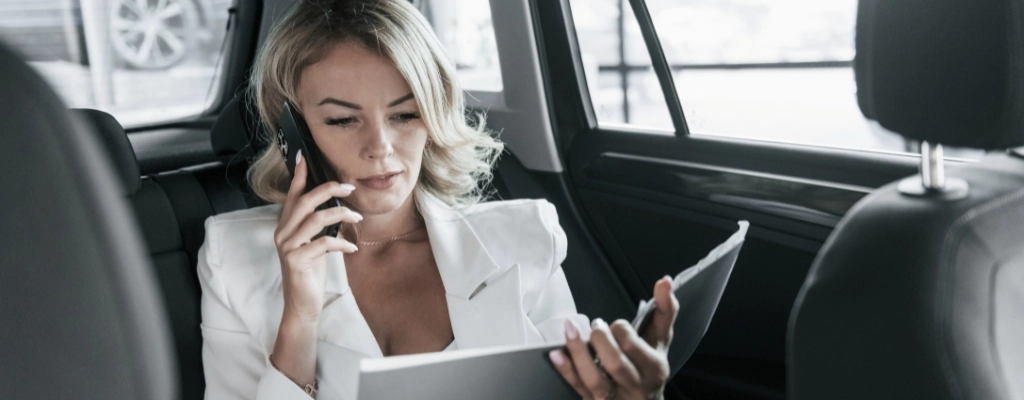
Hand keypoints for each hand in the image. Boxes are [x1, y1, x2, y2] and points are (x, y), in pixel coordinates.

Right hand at [274, 150, 361, 322]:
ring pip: (316, 219)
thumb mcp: (314, 244)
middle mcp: (283, 233)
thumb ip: (318, 226)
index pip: (293, 195)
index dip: (299, 175)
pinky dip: (341, 244)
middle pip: (306, 201)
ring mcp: (287, 247)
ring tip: (357, 219)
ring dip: (341, 215)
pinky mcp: (296, 261)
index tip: (304, 156)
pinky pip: (323, 243)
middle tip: (349, 188)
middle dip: (329, 189)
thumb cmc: (310, 273)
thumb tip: (336, 206)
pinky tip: (352, 248)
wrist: (302, 304)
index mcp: (286, 226)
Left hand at [550, 276, 679, 399]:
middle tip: (597, 326)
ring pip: (595, 380)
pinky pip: (578, 387)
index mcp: (654, 369)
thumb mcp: (661, 339)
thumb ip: (665, 309)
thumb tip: (665, 281)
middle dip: (601, 339)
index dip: (620, 329)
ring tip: (570, 329)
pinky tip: (556, 355)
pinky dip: (566, 370)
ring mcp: (614, 397)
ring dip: (579, 353)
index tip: (617, 326)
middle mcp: (635, 386)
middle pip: (615, 363)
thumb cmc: (649, 364)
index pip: (633, 345)